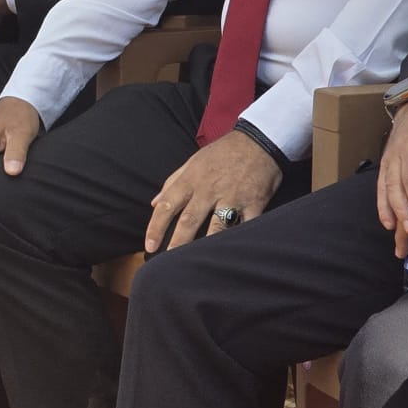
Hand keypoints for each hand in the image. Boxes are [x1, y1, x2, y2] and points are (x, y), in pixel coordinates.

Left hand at [144, 131, 284, 253]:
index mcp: (191, 180)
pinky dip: (240, 241)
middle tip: (168, 264)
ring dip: (207, 247)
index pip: (167, 205)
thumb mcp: (193, 162)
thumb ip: (173, 183)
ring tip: (198, 266)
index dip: (156, 227)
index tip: (149, 246)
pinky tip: (232, 256)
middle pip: (189, 220)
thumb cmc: (222, 153)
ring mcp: (233, 197)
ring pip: (217, 227)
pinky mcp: (255, 203)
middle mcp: (209, 189)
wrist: (258, 141)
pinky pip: (246, 226)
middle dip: (177, 243)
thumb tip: (154, 203)